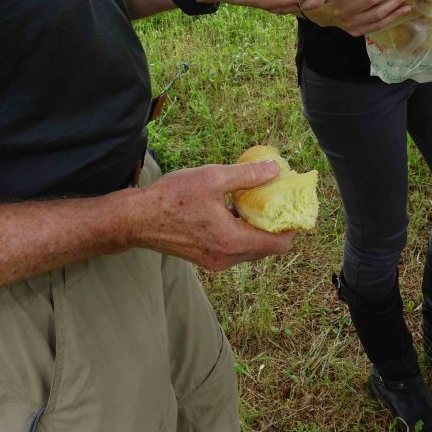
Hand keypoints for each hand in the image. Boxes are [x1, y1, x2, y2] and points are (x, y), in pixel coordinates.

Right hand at [131, 159, 294, 270]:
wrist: (137, 219)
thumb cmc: (171, 198)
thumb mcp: (212, 177)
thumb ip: (247, 175)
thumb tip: (275, 169)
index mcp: (231, 241)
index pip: (278, 244)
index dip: (291, 226)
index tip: (294, 206)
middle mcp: (226, 258)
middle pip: (267, 249)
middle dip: (277, 227)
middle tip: (279, 202)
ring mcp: (215, 261)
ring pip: (251, 249)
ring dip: (258, 229)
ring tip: (259, 203)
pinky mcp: (205, 259)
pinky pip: (235, 249)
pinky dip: (242, 232)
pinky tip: (235, 210)